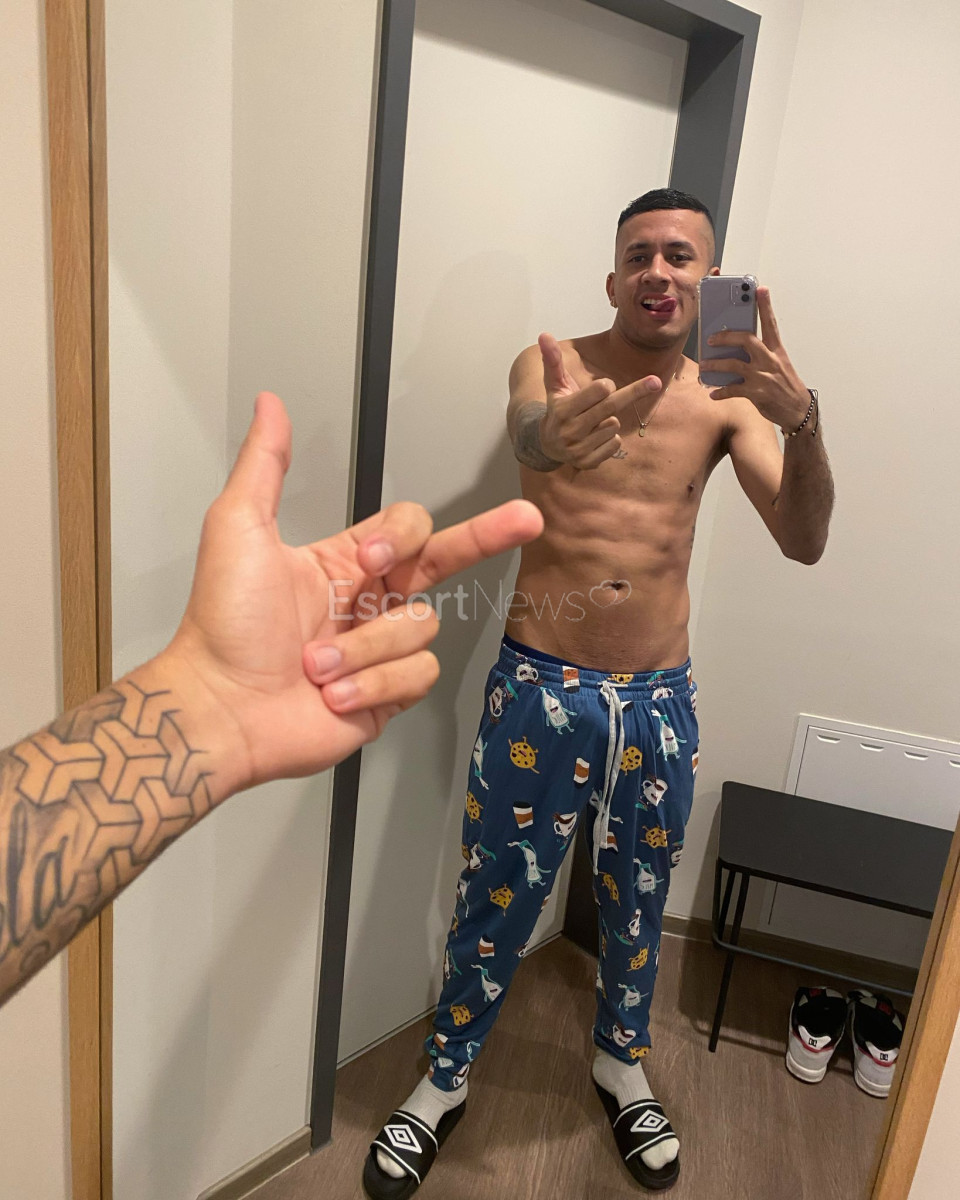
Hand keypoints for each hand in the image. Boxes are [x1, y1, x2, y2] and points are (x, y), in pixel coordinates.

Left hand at [162, 393, 543, 790]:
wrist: (220, 708)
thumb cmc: (224, 623)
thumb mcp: (239, 528)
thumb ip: (266, 465)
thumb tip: (272, 404)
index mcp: (345, 562)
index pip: (409, 527)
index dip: (400, 538)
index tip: (371, 557)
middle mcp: (370, 602)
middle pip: (448, 560)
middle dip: (488, 535)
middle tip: (526, 519)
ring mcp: (381, 650)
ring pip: (423, 627)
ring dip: (364, 649)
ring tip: (316, 668)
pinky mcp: (389, 695)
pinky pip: (418, 675)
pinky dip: (373, 685)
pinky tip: (335, 695)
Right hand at [537, 332, 660, 468]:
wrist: (547, 445)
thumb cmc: (557, 408)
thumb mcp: (554, 385)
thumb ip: (552, 360)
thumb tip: (544, 334)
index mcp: (562, 409)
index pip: (600, 391)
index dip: (605, 386)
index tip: (604, 386)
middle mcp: (570, 431)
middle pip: (612, 406)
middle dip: (635, 391)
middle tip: (655, 382)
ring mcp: (578, 449)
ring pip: (613, 426)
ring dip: (610, 420)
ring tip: (593, 423)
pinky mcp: (588, 463)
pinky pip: (614, 444)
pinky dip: (611, 439)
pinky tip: (596, 438)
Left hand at [700, 286, 810, 428]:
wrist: (797, 410)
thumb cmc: (785, 385)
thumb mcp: (778, 365)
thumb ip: (761, 354)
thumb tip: (737, 349)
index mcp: (776, 350)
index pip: (771, 324)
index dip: (765, 306)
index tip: (760, 289)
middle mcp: (769, 360)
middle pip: (746, 339)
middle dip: (726, 336)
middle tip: (711, 338)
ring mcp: (762, 376)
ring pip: (734, 364)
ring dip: (715, 365)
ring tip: (704, 366)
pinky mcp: (756, 393)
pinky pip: (732, 389)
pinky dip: (720, 392)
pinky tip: (713, 393)